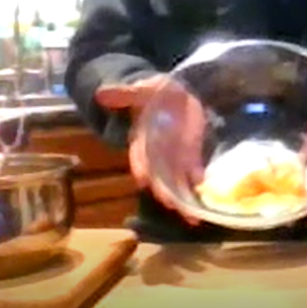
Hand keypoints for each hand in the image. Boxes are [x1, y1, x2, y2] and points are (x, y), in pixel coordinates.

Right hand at [96, 75, 204, 224]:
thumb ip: (125, 94)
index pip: (140, 156)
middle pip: (159, 176)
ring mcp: (174, 156)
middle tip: (172, 206)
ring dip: (183, 198)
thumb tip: (102, 94)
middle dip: (165, 191)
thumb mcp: (142, 89)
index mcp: (142, 139)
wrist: (173, 94)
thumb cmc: (154, 93)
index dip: (142, 167)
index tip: (145, 180)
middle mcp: (157, 153)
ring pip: (177, 181)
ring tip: (192, 217)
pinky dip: (198, 183)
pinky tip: (204, 196)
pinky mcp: (191, 154)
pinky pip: (194, 172)